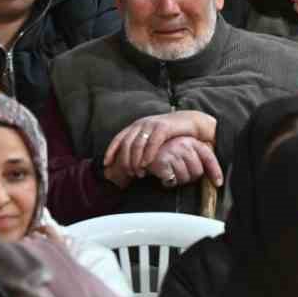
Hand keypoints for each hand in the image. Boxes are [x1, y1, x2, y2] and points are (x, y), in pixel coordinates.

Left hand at [103, 112, 217, 174]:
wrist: (190, 122)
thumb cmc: (171, 134)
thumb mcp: (152, 138)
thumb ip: (142, 146)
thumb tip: (130, 162)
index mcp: (136, 126)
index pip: (119, 138)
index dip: (111, 151)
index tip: (107, 164)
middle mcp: (142, 124)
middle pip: (127, 144)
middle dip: (125, 160)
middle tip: (128, 173)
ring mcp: (152, 125)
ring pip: (138, 144)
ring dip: (136, 160)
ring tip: (138, 173)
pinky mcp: (163, 127)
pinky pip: (152, 142)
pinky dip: (148, 154)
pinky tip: (146, 164)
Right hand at [147, 136, 223, 188]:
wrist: (139, 151)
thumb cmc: (161, 154)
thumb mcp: (181, 153)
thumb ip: (194, 160)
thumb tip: (213, 176)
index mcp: (191, 141)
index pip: (208, 157)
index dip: (215, 171)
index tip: (218, 183)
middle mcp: (184, 144)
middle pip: (197, 171)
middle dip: (189, 178)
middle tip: (177, 174)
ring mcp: (174, 151)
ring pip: (185, 177)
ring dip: (177, 180)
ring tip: (169, 174)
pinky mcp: (163, 160)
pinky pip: (172, 179)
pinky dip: (167, 181)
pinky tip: (162, 176)